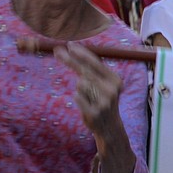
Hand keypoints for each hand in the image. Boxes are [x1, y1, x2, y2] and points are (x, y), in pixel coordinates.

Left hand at [54, 41, 134, 172]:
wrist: (109, 127)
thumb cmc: (103, 101)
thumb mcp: (103, 85)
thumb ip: (92, 71)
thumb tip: (74, 52)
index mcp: (115, 80)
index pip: (96, 62)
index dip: (82, 53)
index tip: (69, 45)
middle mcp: (111, 89)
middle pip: (86, 70)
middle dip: (70, 59)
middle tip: (57, 52)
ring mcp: (103, 102)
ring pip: (80, 84)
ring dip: (80, 87)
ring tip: (88, 97)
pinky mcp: (93, 113)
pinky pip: (77, 97)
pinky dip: (78, 98)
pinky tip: (86, 104)